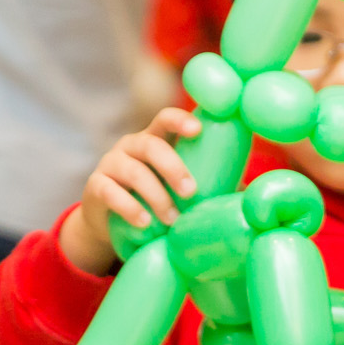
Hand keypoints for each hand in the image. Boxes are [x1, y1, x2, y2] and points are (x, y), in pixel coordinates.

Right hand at [60, 107, 200, 273]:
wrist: (110, 225)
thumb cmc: (154, 201)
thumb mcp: (176, 189)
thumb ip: (205, 185)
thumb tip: (248, 193)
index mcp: (154, 141)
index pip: (164, 119)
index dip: (179, 120)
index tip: (197, 129)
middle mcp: (130, 147)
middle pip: (151, 146)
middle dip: (174, 168)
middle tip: (190, 193)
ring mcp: (110, 164)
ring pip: (134, 172)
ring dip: (157, 197)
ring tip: (171, 220)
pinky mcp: (95, 187)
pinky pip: (110, 192)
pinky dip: (129, 208)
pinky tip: (144, 222)